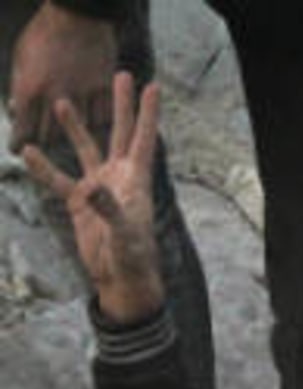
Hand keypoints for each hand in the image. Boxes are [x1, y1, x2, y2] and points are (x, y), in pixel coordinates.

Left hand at [8, 2, 116, 151]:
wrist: (77, 15)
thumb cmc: (43, 34)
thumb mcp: (21, 59)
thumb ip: (19, 87)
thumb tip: (15, 111)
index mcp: (30, 89)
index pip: (23, 131)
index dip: (20, 144)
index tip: (19, 150)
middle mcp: (55, 97)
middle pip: (49, 138)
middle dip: (44, 142)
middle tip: (44, 142)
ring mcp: (82, 96)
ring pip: (76, 133)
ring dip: (72, 136)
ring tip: (70, 136)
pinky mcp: (104, 92)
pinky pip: (102, 119)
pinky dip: (96, 123)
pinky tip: (94, 123)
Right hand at [20, 72, 163, 321]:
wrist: (120, 279)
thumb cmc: (132, 257)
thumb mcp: (123, 234)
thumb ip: (108, 209)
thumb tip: (91, 189)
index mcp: (136, 181)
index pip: (144, 140)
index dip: (148, 114)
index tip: (153, 86)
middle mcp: (118, 178)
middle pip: (119, 133)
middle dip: (120, 105)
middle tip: (120, 74)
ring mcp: (98, 187)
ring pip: (86, 148)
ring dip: (75, 127)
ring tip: (62, 101)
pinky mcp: (80, 202)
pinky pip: (58, 180)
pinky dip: (44, 167)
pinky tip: (29, 151)